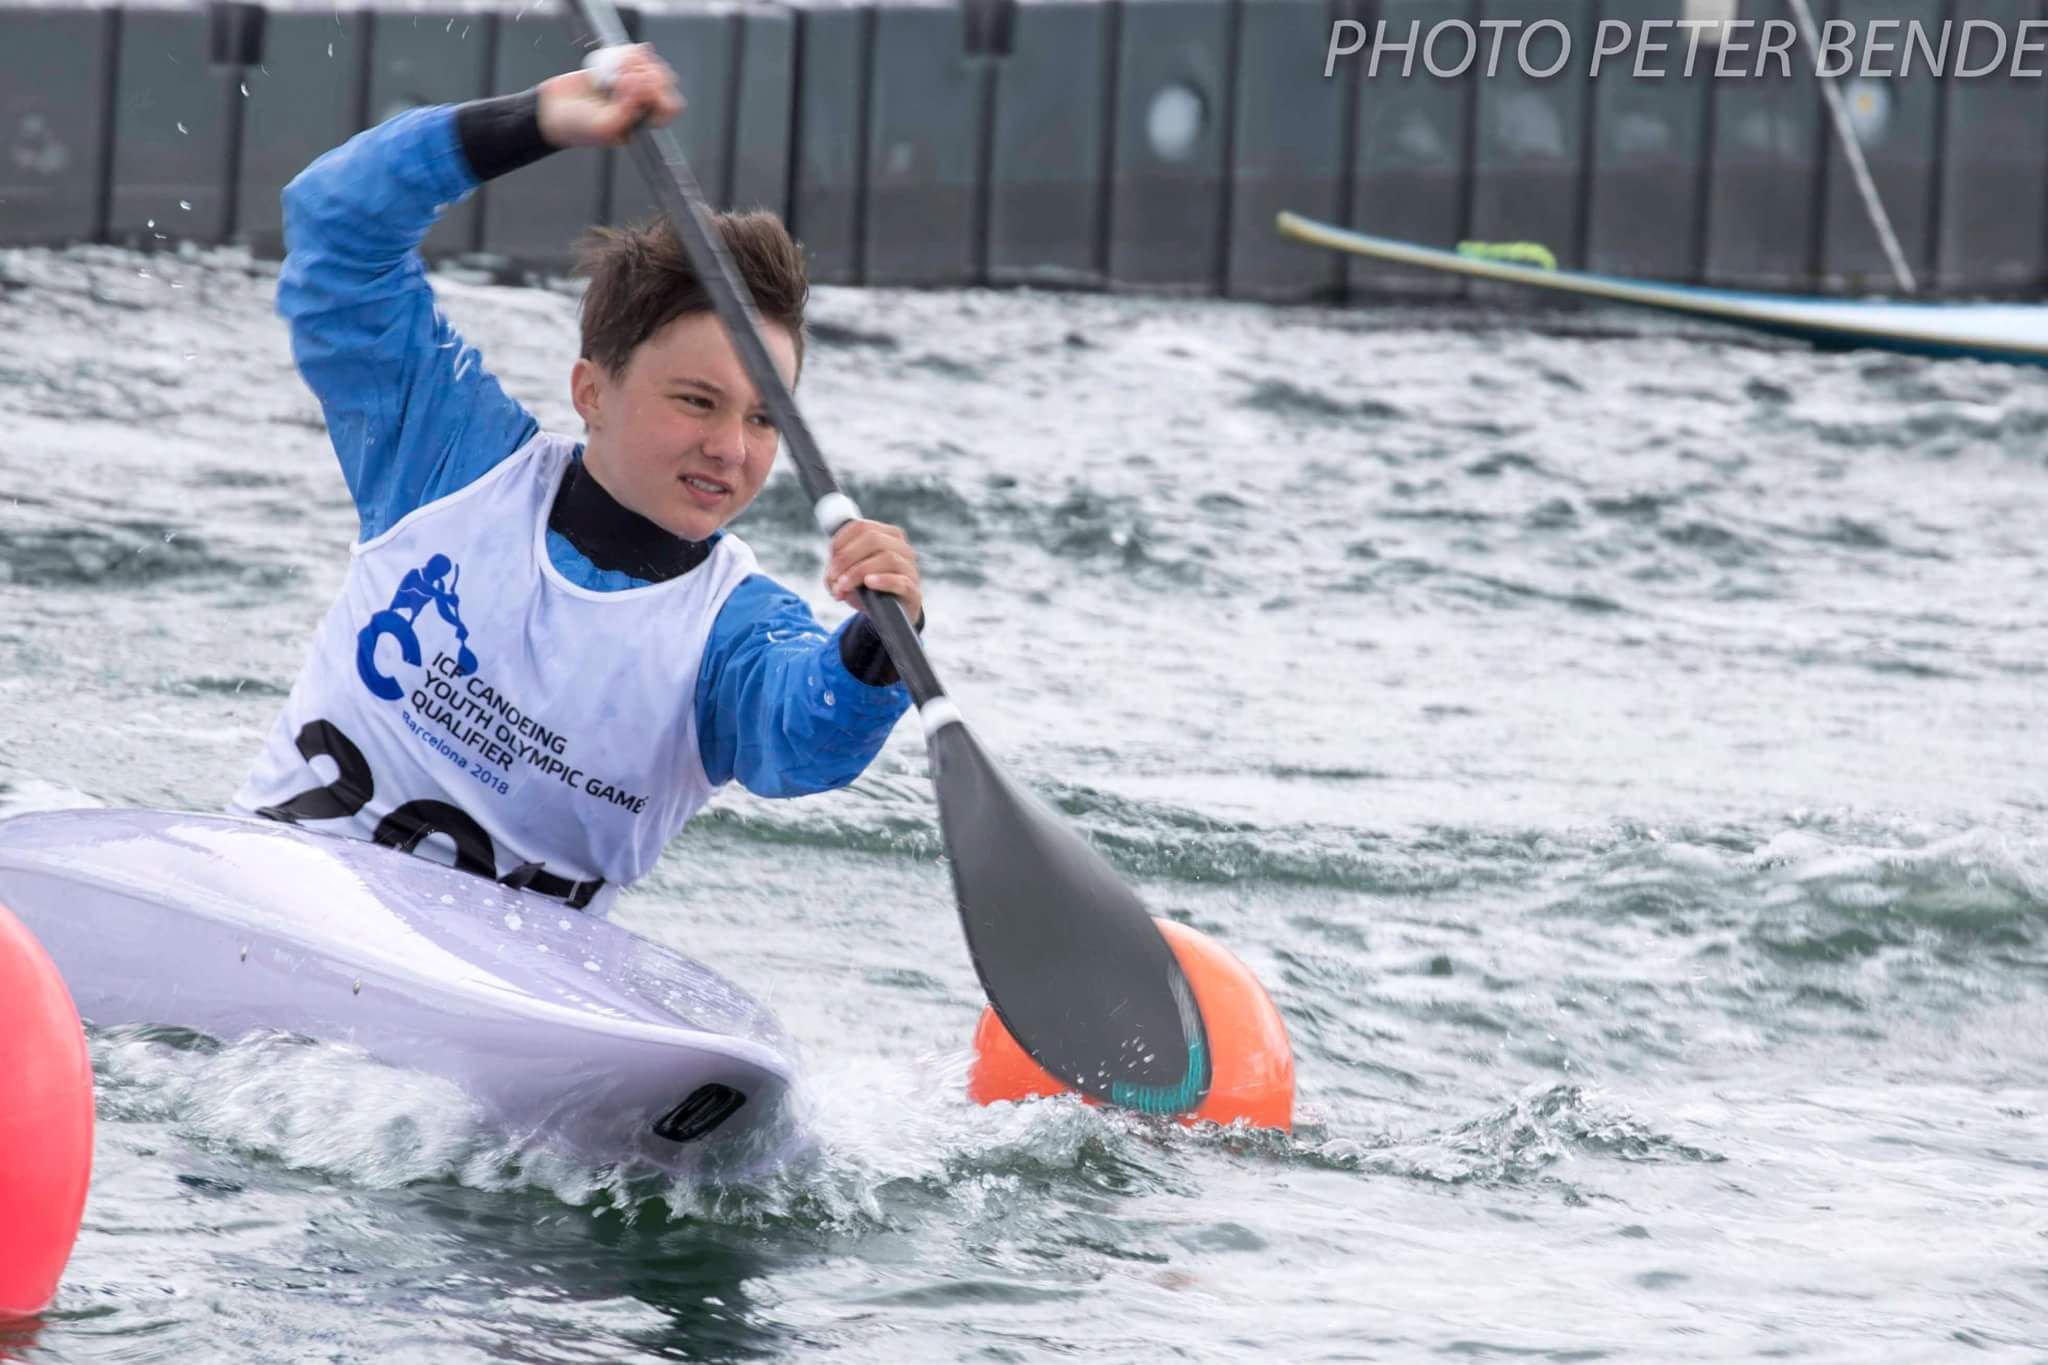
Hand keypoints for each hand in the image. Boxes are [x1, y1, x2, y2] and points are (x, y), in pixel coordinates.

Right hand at [536, 45, 683, 148]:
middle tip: (623, 77)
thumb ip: (627, 112)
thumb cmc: (577, 126)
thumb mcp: (603, 126)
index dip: (661, 94)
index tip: (641, 87)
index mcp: (643, 123)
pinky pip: (636, 55)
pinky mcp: (618, 68)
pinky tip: (622, 54)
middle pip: (664, 83)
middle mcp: (641, 104)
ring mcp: (631, 84)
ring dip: (638, 62)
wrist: (551, 110)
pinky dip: (632, 52)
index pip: (669, 107)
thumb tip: (643, 87)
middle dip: (648, 74)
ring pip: (652, 66)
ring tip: (617, 68)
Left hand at [827, 520, 921, 625]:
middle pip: (873, 538)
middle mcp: (901, 547)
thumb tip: (833, 581)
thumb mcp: (846, 577)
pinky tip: (869, 583)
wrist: (888, 615)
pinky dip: (883, 580)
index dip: (840, 542)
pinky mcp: (913, 590)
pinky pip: (901, 581)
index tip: (830, 563)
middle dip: (847, 557)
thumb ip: (835, 575)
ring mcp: (910, 568)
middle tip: (833, 577)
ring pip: (888, 558)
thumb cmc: (867, 589)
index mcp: (885, 535)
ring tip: (844, 586)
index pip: (861, 527)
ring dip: (859, 571)